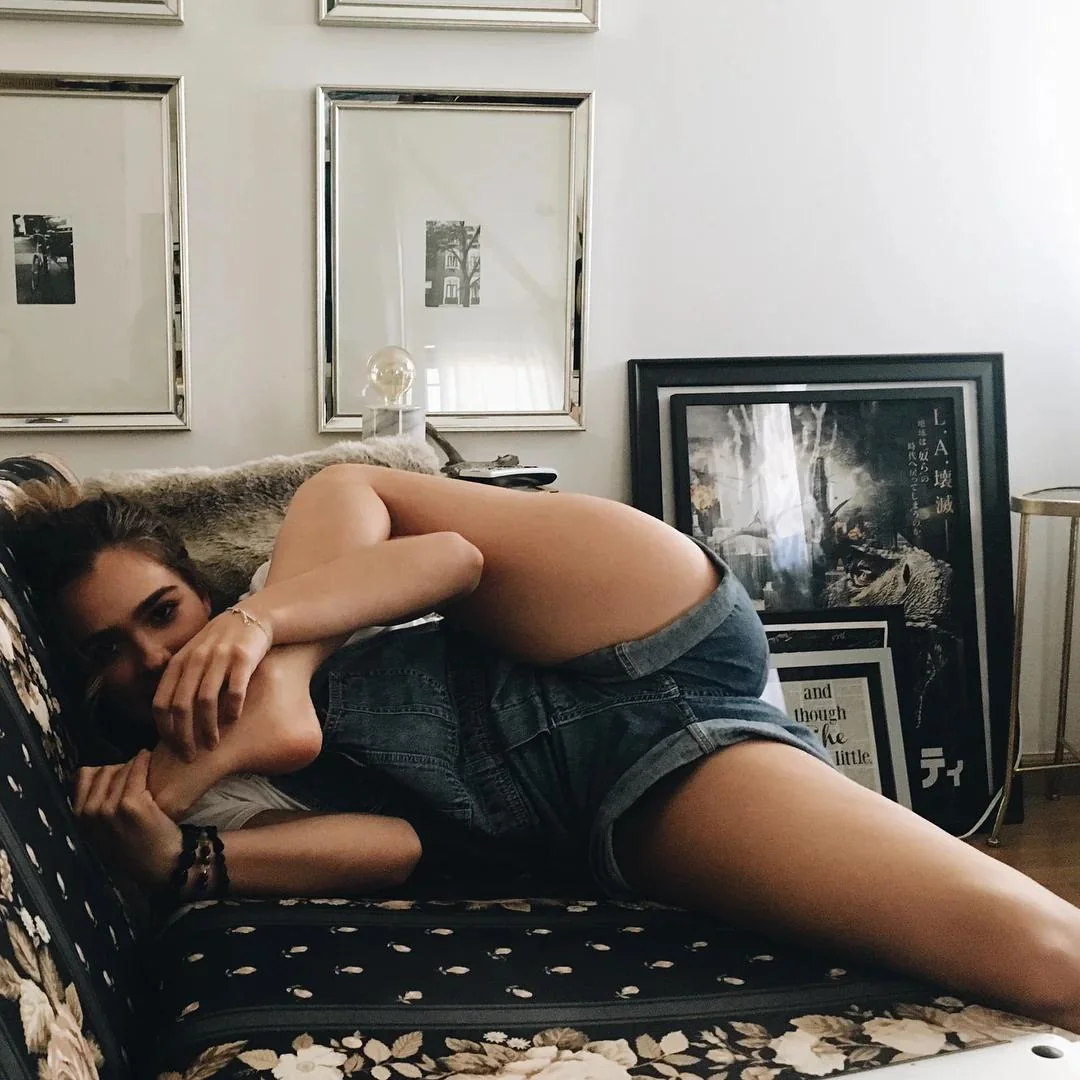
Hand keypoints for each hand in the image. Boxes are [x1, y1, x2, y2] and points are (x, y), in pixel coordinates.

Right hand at [74, 750, 181, 887]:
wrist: (159, 866)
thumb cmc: (134, 847)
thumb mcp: (102, 831)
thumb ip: (93, 808)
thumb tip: (94, 774)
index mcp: (80, 818)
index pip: (84, 775)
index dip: (103, 771)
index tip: (118, 774)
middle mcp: (90, 812)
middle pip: (104, 771)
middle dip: (119, 768)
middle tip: (134, 772)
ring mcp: (109, 808)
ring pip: (120, 769)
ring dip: (132, 766)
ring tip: (144, 768)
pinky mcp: (131, 804)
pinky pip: (136, 770)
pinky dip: (142, 760)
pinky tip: (148, 758)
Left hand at [153, 606, 271, 760]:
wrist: (253, 618)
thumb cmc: (221, 644)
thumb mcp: (193, 656)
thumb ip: (180, 681)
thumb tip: (167, 720)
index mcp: (179, 662)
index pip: (161, 702)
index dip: (164, 729)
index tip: (172, 748)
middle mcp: (196, 659)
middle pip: (181, 706)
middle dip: (183, 736)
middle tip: (190, 756)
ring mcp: (219, 658)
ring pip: (205, 701)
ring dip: (207, 728)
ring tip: (212, 744)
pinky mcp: (243, 657)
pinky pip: (235, 690)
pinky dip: (232, 709)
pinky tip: (234, 720)